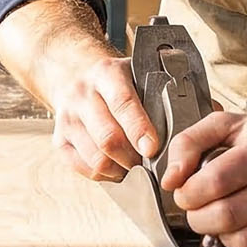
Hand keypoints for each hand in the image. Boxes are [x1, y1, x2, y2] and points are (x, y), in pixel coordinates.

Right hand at [46, 52, 156, 182]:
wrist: (73, 73)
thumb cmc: (116, 80)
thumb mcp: (136, 73)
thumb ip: (157, 93)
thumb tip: (188, 120)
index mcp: (106, 73)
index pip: (123, 103)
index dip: (139, 129)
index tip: (153, 148)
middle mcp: (82, 94)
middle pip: (108, 138)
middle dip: (133, 158)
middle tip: (150, 163)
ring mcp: (67, 118)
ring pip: (96, 158)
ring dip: (120, 169)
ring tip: (135, 166)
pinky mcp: (59, 139)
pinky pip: (82, 168)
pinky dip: (103, 174)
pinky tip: (116, 167)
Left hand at [164, 112, 246, 246]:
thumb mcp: (232, 124)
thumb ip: (190, 142)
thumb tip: (170, 180)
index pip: (216, 181)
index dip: (189, 192)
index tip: (186, 192)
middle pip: (227, 216)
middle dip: (198, 218)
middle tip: (199, 209)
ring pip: (243, 243)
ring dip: (221, 237)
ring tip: (225, 219)